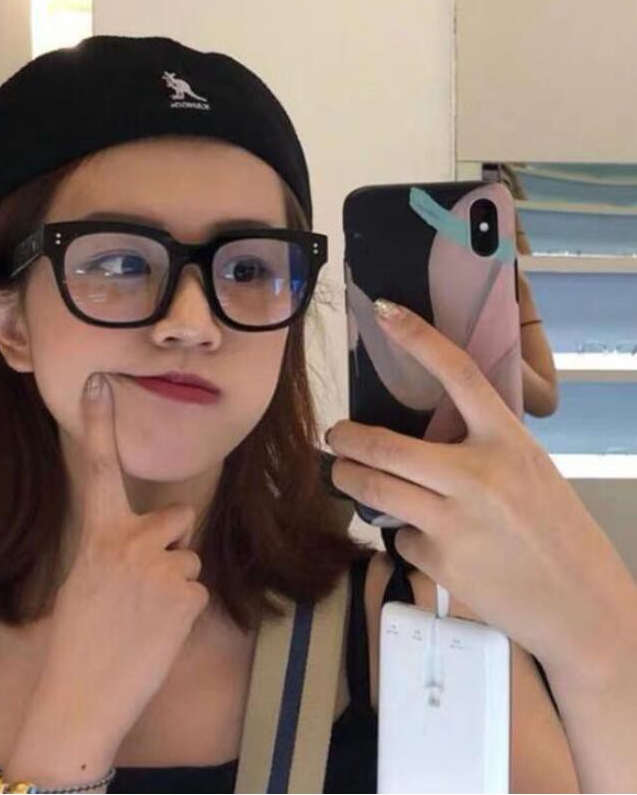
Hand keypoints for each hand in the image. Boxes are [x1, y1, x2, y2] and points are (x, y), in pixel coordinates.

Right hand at [5, 372, 208, 782]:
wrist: (80, 697)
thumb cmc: (78, 640)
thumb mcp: (84, 579)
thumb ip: (115, 548)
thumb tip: (148, 542)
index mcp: (99, 534)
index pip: (99, 468)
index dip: (100, 423)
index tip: (101, 383)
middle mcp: (132, 540)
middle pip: (181, 518)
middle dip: (172, 543)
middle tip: (144, 584)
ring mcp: (163, 566)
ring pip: (190, 561)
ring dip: (176, 585)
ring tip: (145, 618)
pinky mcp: (189, 596)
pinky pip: (197, 593)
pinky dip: (184, 613)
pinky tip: (157, 633)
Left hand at [326, 300, 636, 682]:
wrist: (582, 605)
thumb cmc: (555, 529)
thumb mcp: (528, 470)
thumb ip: (479, 448)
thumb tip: (421, 438)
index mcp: (508, 442)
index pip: (459, 375)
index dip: (419, 339)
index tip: (385, 312)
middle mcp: (478, 475)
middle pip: (385, 446)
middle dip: (347, 441)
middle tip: (335, 437)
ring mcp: (455, 521)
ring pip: (374, 490)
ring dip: (349, 480)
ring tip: (345, 475)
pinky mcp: (439, 562)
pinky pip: (401, 537)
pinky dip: (405, 536)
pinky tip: (432, 545)